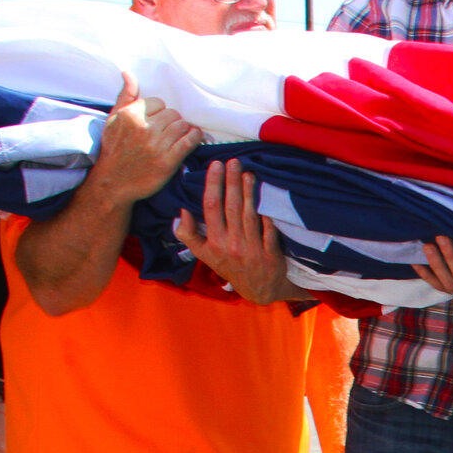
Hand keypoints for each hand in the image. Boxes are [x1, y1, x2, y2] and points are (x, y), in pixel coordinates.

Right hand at [90, 73, 198, 202]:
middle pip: (173, 114)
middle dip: (173, 121)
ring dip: (184, 130)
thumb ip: (124, 96)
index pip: (158, 103)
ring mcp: (156, 145)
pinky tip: (194, 138)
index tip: (159, 121)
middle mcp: (144, 128)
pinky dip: (195, 138)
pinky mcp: (167, 160)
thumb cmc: (113, 149)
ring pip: (182, 126)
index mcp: (130, 115)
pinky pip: (189, 142)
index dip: (160, 111)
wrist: (114, 182)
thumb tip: (128, 73)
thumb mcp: (113, 120)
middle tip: (170, 130)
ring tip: (181, 135)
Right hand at [175, 159, 299, 303]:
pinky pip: (269, 230)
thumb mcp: (204, 255)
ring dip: (248, 192)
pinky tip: (267, 198)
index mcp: (214, 243)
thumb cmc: (230, 267)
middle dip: (231, 181)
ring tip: (248, 173)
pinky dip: (267, 216)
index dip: (212, 185)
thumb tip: (182, 211)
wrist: (260, 291)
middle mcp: (231, 245)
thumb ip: (189, 234)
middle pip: (230, 207)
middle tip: (233, 161)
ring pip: (249, 215)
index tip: (214, 165)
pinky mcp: (270, 254)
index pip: (210, 208)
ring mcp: (252, 249)